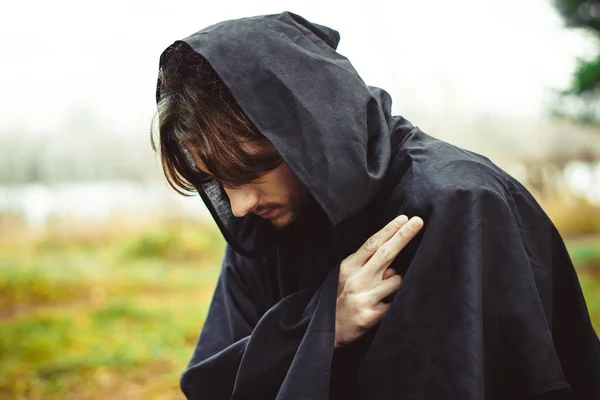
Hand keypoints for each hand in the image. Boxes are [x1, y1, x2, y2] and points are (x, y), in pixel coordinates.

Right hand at [335, 215, 422, 347]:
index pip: (372, 244)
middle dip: (403, 236)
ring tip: (381, 295)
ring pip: (396, 280)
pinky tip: (382, 307)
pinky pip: (396, 302)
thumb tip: (393, 268)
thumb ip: (368, 268)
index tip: (404, 219)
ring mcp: (363, 298)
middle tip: (418, 222)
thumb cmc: (340, 299)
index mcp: (348, 267)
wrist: (328, 331)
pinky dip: (394, 302)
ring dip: (396, 284)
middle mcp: (356, 280)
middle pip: (385, 253)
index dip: (389, 230)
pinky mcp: (371, 315)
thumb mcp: (347, 278)